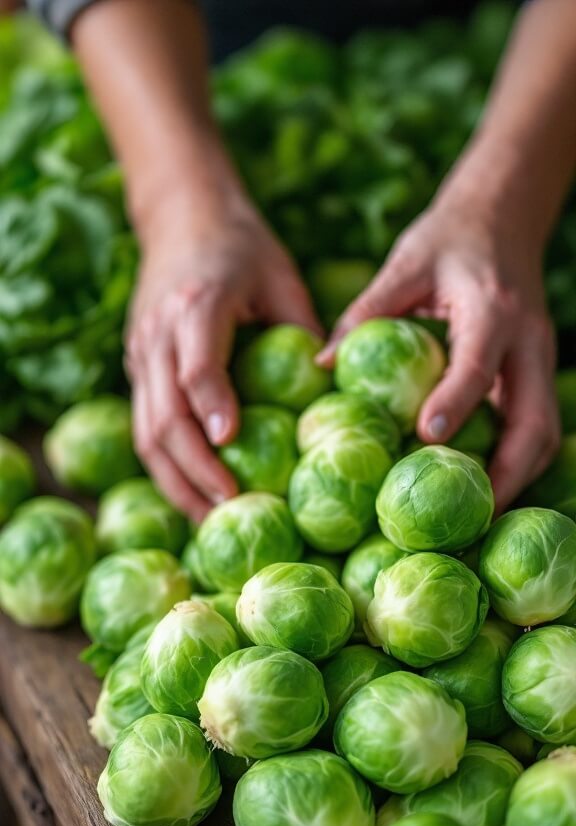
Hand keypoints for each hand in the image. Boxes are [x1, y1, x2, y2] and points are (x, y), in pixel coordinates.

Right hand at [127, 202, 320, 519]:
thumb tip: (332, 397)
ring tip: (211, 519)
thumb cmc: (243, 246)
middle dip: (194, 467)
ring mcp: (139, 353)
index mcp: (197, 304)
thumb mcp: (281, 277)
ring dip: (175, 481)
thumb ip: (302, 331)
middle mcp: (157, 333)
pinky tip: (196, 494)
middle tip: (233, 505)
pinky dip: (168, 467)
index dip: (211, 405)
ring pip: (145, 432)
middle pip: (163, 414)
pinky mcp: (136, 368)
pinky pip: (144, 427)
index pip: (196, 365)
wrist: (180, 215)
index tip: (232, 443)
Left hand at [319, 197, 559, 513]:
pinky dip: (515, 463)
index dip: (458, 401)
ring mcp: (538, 361)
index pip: (479, 363)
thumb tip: (319, 365)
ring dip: (517, 478)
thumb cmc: (448, 240)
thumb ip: (366, 311)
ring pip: (542, 434)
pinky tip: (482, 489)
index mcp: (492, 308)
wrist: (504, 216)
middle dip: (507, 473)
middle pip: (534, 421)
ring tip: (479, 519)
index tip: (427, 436)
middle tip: (469, 515)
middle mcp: (527, 341)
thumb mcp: (405, 263)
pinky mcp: (534, 374)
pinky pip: (534, 428)